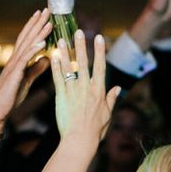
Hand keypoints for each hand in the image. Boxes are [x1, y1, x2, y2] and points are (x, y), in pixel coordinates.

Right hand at [0, 9, 51, 126]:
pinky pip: (25, 60)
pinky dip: (33, 50)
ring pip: (27, 45)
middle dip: (37, 23)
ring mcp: (14, 66)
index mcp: (18, 60)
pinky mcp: (14, 74)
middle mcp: (15, 59)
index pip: (27, 39)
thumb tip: (46, 59)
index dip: (35, 26)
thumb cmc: (10, 96)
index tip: (43, 15)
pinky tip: (41, 43)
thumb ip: (36, 69)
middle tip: (46, 9)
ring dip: (38, 32)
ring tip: (47, 21)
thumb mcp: (27, 80)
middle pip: (27, 37)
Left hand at [51, 30, 119, 144]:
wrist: (80, 140)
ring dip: (65, 53)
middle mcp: (86, 88)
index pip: (101, 66)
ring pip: (68, 68)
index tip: (98, 37)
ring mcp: (73, 92)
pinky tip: (52, 57)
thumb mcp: (107, 114)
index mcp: (99, 91)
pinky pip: (58, 79)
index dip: (99, 50)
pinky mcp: (61, 97)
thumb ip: (111, 99)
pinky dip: (55, 67)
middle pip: (83, 62)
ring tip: (61, 39)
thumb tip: (118, 88)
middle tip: (78, 31)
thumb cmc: (95, 130)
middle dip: (81, 46)